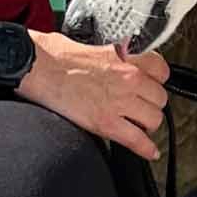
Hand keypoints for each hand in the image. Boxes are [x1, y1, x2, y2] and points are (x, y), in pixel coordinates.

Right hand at [17, 32, 168, 158]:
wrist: (35, 66)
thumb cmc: (53, 54)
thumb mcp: (92, 45)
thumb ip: (112, 55)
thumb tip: (114, 60)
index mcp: (125, 56)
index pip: (161, 71)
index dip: (156, 81)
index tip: (151, 85)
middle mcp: (128, 78)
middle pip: (160, 98)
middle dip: (150, 104)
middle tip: (141, 107)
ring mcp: (119, 102)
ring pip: (154, 119)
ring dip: (146, 124)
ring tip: (137, 125)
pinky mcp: (105, 122)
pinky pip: (136, 140)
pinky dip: (145, 149)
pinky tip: (149, 152)